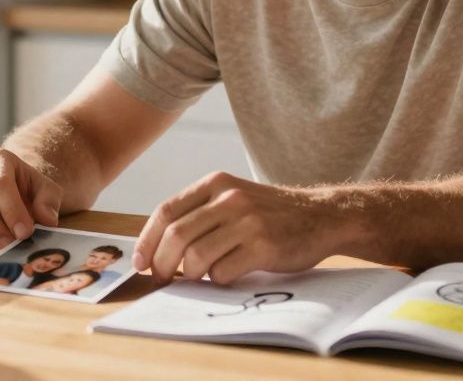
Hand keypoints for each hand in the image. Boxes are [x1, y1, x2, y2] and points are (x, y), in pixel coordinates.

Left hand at [133, 171, 343, 285]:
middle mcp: (229, 198)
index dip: (147, 240)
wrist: (321, 216)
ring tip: (196, 279)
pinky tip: (226, 277)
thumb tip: (159, 249)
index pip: (166, 211)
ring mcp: (247, 221)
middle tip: (163, 279)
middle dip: (162, 264)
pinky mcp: (264, 246)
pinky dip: (217, 281)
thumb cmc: (270, 214)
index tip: (141, 262)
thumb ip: (201, 214)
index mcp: (215, 183)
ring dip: (189, 275)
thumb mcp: (233, 198)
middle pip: (176, 235)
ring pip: (196, 256)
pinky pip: (223, 271)